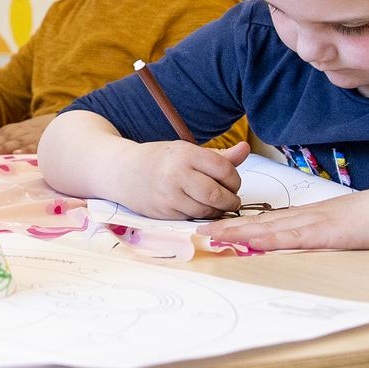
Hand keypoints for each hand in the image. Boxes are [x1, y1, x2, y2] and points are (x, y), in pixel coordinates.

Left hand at [0, 114, 52, 154]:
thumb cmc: (28, 135)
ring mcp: (30, 137)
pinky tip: (17, 154)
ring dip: (5, 147)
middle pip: (5, 139)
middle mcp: (19, 133)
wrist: (54, 124)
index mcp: (11, 131)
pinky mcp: (42, 143)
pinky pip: (33, 147)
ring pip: (17, 142)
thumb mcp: (13, 135)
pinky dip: (25, 150)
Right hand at [130, 140, 250, 218]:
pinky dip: (201, 216)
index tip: (233, 182)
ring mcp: (169, 195)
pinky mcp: (164, 212)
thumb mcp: (187, 151)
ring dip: (217, 211)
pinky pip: (192, 218)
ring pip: (206, 211)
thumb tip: (245, 149)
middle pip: (217, 195)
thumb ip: (218, 156)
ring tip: (216, 205)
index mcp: (186, 154)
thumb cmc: (160, 160)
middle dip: (230, 200)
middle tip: (231, 199)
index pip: (224, 169)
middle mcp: (177, 174)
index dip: (235, 179)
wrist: (123, 172)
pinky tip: (199, 208)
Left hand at [200, 185, 368, 250]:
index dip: (241, 225)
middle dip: (228, 228)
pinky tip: (248, 242)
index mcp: (310, 216)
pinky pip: (290, 237)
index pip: (269, 221)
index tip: (217, 228)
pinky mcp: (324, 233)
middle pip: (259, 222)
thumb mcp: (345, 227)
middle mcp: (305, 216)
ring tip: (210, 235)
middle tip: (199, 231)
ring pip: (267, 228)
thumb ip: (326, 235)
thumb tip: (310, 244)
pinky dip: (266, 240)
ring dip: (237, 232)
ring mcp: (313, 223)